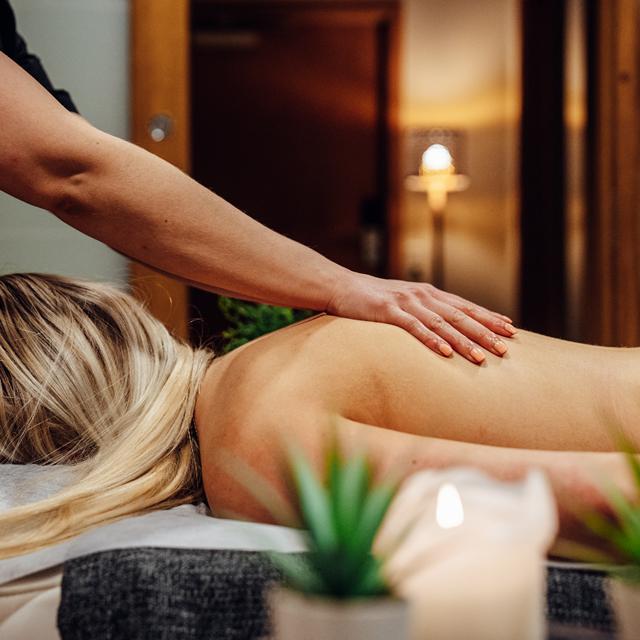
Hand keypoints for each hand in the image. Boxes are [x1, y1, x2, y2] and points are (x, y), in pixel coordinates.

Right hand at [326, 272, 516, 363]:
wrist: (341, 286)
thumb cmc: (373, 299)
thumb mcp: (404, 302)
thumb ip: (424, 312)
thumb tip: (445, 329)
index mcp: (429, 294)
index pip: (465, 306)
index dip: (488, 317)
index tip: (510, 329)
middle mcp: (422, 296)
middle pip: (460, 316)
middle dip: (485, 332)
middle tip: (505, 349)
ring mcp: (406, 302)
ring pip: (442, 324)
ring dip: (463, 341)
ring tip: (481, 357)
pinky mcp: (388, 311)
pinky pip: (414, 328)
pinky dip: (431, 340)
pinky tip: (445, 352)